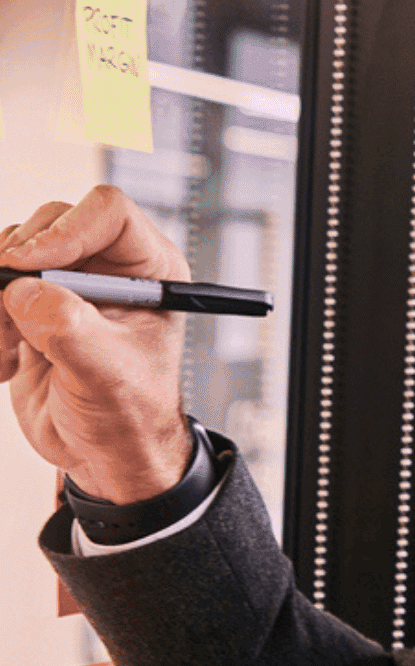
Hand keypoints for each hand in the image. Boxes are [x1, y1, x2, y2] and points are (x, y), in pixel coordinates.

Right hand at [0, 188, 194, 501]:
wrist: (100, 452)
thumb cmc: (127, 416)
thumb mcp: (106, 376)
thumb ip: (68, 328)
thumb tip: (23, 288)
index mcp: (150, 270)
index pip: (107, 212)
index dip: (64, 230)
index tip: (28, 265)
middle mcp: (108, 266)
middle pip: (49, 223)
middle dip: (18, 266)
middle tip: (8, 311)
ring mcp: (66, 282)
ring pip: (10, 253)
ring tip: (11, 352)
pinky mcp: (30, 303)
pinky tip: (5, 363)